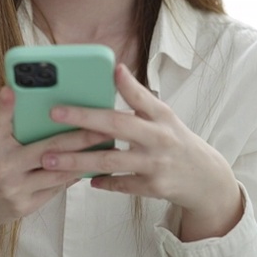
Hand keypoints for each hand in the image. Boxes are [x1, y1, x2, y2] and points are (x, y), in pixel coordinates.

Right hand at [0, 86, 110, 231]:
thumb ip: (8, 125)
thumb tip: (36, 101)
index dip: (3, 106)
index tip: (11, 88)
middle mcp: (3, 167)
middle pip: (47, 149)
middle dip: (79, 138)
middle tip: (103, 127)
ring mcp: (15, 189)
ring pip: (58, 172)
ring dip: (85, 160)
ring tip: (107, 147)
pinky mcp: (25, 205)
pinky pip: (56, 188)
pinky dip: (74, 175)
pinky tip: (91, 166)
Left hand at [38, 64, 243, 240]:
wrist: (205, 179)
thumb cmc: (174, 141)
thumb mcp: (163, 117)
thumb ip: (139, 98)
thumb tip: (116, 70)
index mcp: (161, 115)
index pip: (141, 96)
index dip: (126, 83)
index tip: (109, 68)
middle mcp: (159, 137)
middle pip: (117, 125)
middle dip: (83, 118)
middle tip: (54, 113)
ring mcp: (156, 164)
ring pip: (111, 160)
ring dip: (78, 160)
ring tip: (51, 159)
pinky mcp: (154, 187)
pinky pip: (121, 184)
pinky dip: (104, 181)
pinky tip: (87, 180)